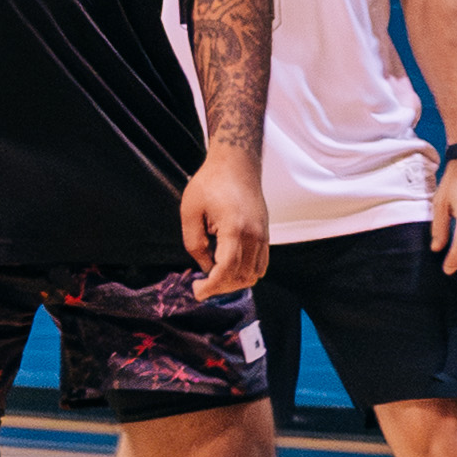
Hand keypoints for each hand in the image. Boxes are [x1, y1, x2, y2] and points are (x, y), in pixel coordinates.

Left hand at [181, 145, 271, 298]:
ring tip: (214, 277)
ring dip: (235, 282)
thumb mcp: (190, 211)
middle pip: (242, 276)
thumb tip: (204, 267)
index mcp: (234, 230)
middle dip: (221, 287)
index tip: (197, 292)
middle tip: (202, 286)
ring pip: (255, 274)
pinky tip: (229, 268)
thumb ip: (194, 243)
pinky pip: (261, 264)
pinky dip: (247, 272)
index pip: (226, 270)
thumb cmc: (210, 183)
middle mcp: (254, 236)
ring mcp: (264, 236)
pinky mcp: (266, 234)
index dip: (211, 286)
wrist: (236, 164)